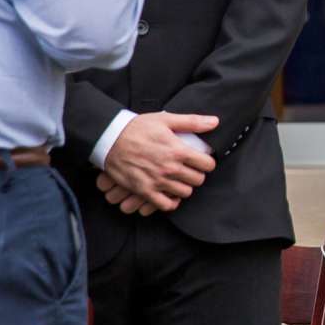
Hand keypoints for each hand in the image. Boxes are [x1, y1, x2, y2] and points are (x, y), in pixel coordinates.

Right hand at [100, 111, 219, 211]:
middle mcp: (170, 168)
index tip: (201, 160)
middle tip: (189, 169)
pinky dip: (170, 201)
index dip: (207, 162)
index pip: (207, 165)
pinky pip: (166, 205)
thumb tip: (215, 121)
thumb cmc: (137, 128)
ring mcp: (157, 181)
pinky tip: (168, 192)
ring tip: (179, 179)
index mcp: (178, 151)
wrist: (109, 139)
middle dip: (197, 174)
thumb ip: (192, 122)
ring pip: (185, 193)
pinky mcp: (144, 190)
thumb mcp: (165, 120)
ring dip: (184, 186)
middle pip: (198, 180)